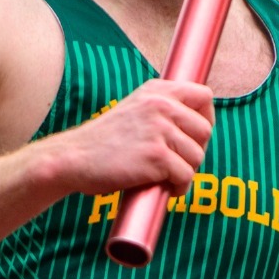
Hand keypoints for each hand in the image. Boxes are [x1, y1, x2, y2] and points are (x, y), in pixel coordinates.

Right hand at [49, 79, 213, 195]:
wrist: (73, 159)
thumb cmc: (103, 142)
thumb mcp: (134, 110)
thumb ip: (162, 110)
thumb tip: (199, 127)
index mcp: (157, 91)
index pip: (204, 96)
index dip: (205, 119)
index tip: (192, 137)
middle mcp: (161, 104)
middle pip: (205, 130)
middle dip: (195, 151)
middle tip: (176, 163)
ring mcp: (159, 129)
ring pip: (197, 156)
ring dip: (185, 172)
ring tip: (164, 177)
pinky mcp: (156, 156)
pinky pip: (186, 176)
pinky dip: (178, 188)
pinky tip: (163, 188)